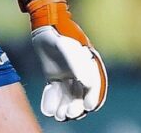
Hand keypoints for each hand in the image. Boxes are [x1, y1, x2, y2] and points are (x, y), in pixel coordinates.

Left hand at [18, 0, 107, 120]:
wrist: (45, 23)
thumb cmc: (58, 33)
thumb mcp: (66, 47)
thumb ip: (76, 64)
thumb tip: (86, 83)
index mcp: (88, 64)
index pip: (95, 85)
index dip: (93, 97)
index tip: (87, 107)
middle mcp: (79, 71)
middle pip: (81, 95)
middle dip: (77, 107)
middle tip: (68, 114)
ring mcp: (67, 74)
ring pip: (69, 96)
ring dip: (65, 108)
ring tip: (58, 116)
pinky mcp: (54, 75)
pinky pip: (56, 93)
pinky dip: (52, 101)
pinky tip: (48, 110)